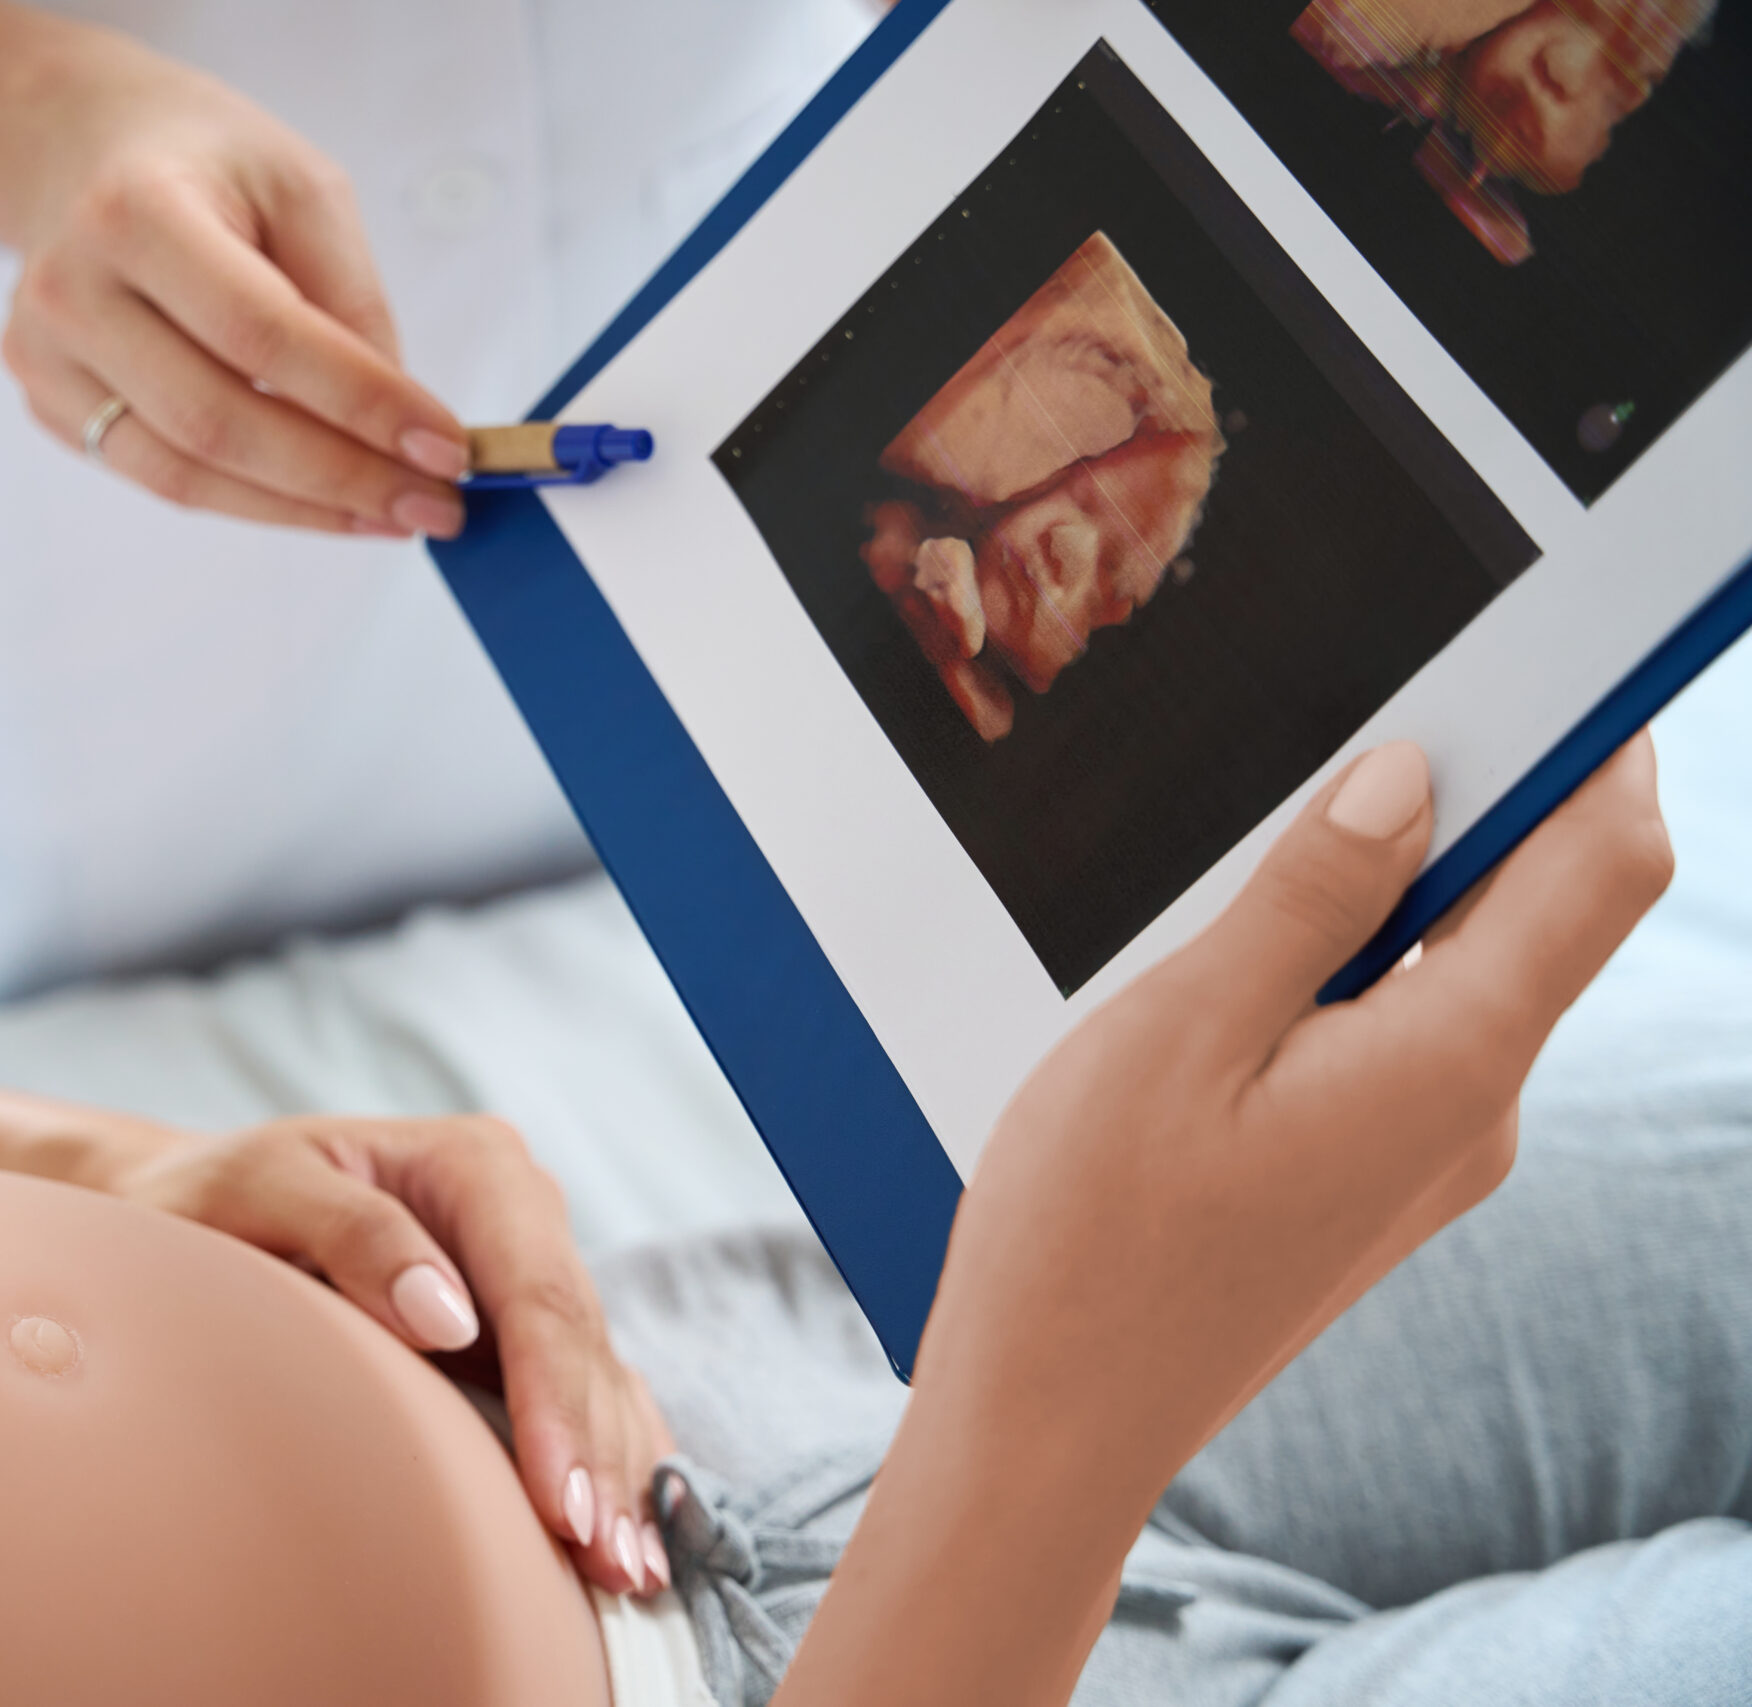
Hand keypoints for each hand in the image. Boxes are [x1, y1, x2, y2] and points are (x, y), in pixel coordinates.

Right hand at [0, 0, 469, 537]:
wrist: (74, 148)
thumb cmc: (199, 161)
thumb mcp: (299, 185)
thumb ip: (349, 297)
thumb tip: (396, 421)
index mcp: (136, 212)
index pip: (263, 334)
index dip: (362, 402)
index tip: (446, 447)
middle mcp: (72, 290)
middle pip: (219, 422)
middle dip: (342, 477)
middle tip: (433, 504)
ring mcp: (47, 356)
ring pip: (185, 474)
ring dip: (301, 510)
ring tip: (389, 513)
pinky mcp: (48, 401)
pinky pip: (160, 477)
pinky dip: (250, 500)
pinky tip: (318, 498)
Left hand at [109, 1115, 676, 1597]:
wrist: (200, 1201)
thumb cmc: (223, 1197)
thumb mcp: (261, 1190)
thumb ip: (353, 1232)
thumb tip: (447, 1318)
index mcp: (476, 1165)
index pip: (537, 1294)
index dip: (558, 1400)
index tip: (561, 1498)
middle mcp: (523, 1211)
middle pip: (581, 1345)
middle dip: (598, 1458)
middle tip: (608, 1567)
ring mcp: (530, 1271)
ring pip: (601, 1379)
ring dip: (619, 1478)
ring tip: (628, 1574)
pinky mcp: (522, 1330)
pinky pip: (591, 1397)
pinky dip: (612, 1465)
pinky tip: (629, 1538)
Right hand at [783, 737, 1671, 1706]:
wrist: (1054, 1421)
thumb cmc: (1089, 1242)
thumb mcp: (1180, 1030)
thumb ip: (1310, 895)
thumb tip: (1409, 775)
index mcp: (1448, 1062)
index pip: (1605, 862)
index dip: (1607, 739)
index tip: (1563, 650)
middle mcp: (1474, 1112)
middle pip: (1550, 905)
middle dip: (1492, 793)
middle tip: (1371, 714)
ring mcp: (1433, 1155)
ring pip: (1473, 965)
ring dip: (1408, 882)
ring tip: (1273, 850)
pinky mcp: (1379, 1179)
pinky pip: (1416, 1031)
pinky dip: (1367, 961)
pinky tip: (1252, 964)